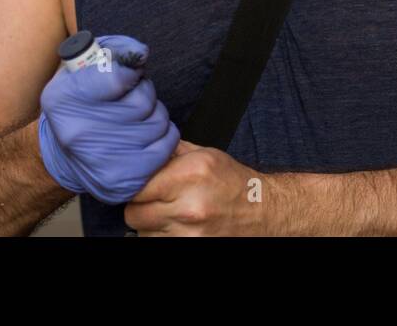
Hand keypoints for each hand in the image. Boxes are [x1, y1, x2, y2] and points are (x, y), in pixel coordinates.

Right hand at [37, 35, 179, 204]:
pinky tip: (143, 135)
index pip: (119, 77)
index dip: (130, 72)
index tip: (127, 76)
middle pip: (143, 101)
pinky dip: (163, 135)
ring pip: (158, 121)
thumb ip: (115, 50)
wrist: (62, 154)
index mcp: (64, 99)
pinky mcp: (122, 181)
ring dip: (154, 114)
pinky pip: (166, 145)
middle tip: (130, 98)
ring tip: (135, 117)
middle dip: (144, 93)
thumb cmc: (80, 102)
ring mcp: (101, 161)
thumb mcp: (83, 66)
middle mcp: (79, 133)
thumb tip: (141, 55)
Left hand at [124, 141, 272, 235]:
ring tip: (170, 213)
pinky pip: (157, 243)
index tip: (139, 183)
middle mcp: (188, 206)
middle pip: (134, 213)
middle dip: (140, 205)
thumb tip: (140, 149)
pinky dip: (161, 236)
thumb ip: (171, 152)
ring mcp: (189, 234)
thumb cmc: (233, 182)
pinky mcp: (191, 249)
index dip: (134, 184)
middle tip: (154, 200)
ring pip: (143, 232)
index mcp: (189, 174)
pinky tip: (176, 226)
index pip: (136, 185)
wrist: (262, 211)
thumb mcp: (205, 155)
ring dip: (150, 224)